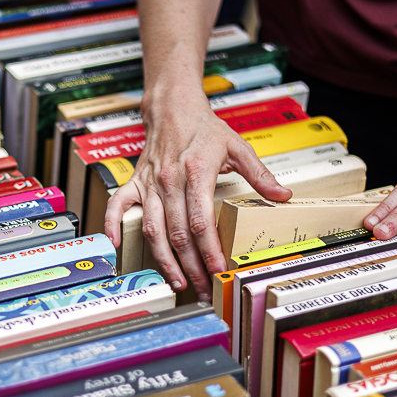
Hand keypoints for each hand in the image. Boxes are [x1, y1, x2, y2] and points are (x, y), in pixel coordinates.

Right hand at [104, 88, 291, 299]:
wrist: (173, 107)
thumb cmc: (204, 129)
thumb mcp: (237, 147)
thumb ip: (260, 174)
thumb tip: (283, 195)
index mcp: (196, 172)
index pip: (201, 221)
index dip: (209, 249)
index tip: (218, 269)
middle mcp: (170, 181)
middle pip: (178, 233)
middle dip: (191, 265)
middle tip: (203, 288)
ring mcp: (149, 184)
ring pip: (153, 229)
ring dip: (164, 260)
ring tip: (177, 282)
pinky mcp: (134, 183)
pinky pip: (117, 208)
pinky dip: (113, 227)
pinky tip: (116, 248)